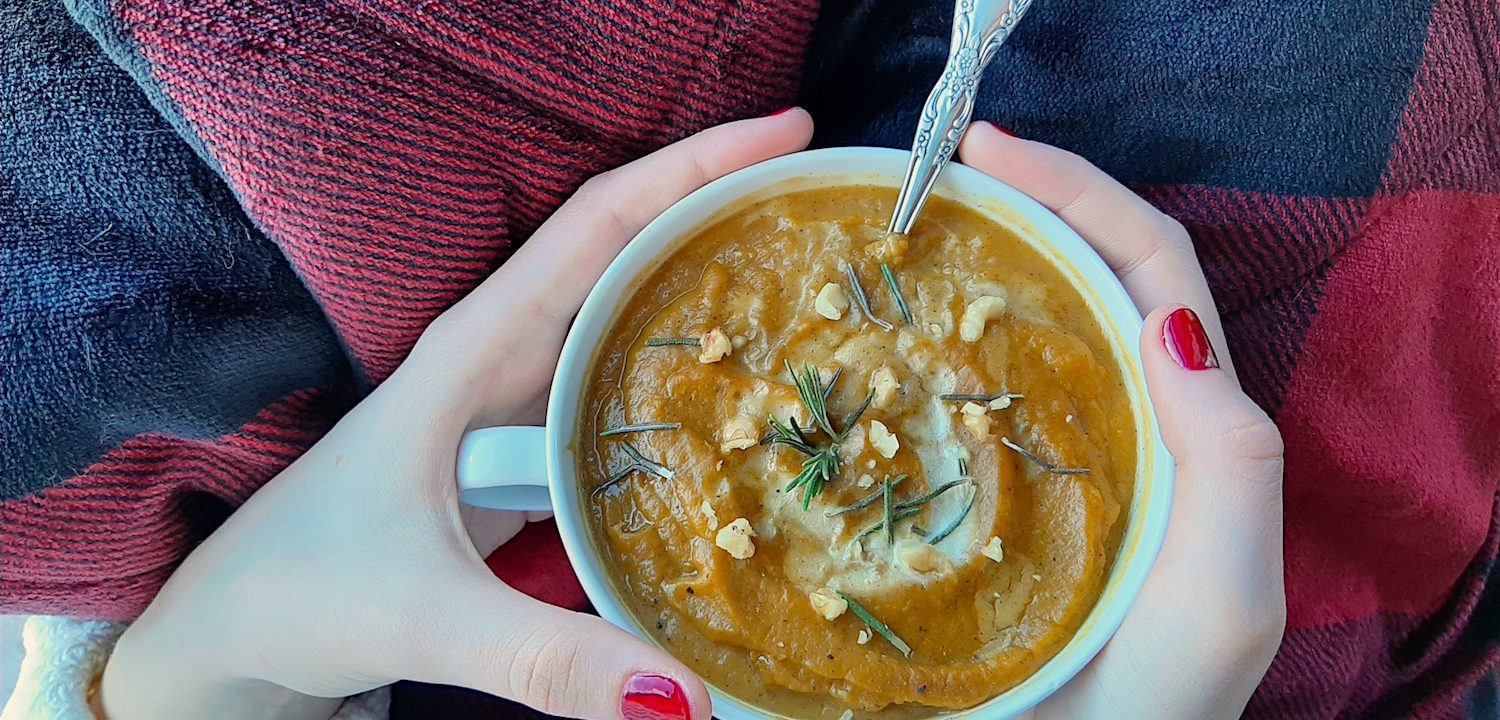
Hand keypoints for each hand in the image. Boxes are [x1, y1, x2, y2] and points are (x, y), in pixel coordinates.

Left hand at [100, 110, 814, 719]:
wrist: (236, 627)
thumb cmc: (301, 591)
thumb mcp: (424, 615)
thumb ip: (547, 658)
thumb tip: (686, 701)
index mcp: (474, 349)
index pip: (599, 223)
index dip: (695, 166)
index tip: (787, 132)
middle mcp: (500, 355)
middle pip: (627, 250)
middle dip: (723, 210)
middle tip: (826, 207)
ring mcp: (512, 401)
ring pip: (625, 316)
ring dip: (707, 288)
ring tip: (810, 288)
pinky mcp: (522, 451)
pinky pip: (618, 389)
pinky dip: (683, 376)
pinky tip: (741, 404)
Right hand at [958, 123, 1286, 718]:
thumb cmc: (1157, 706)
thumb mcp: (1225, 593)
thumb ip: (1231, 464)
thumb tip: (1166, 321)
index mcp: (1184, 429)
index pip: (1147, 271)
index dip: (1082, 192)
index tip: (989, 151)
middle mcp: (1123, 428)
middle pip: (1088, 278)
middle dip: (1025, 205)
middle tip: (939, 173)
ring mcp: (1054, 461)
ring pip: (1029, 331)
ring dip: (983, 265)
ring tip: (910, 233)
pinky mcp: (990, 502)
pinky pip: (967, 403)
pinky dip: (937, 350)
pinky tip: (882, 343)